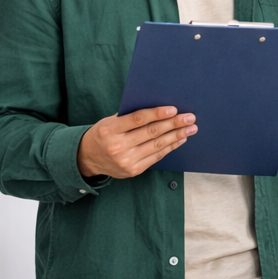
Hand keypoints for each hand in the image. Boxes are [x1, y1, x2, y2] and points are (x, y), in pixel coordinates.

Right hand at [77, 106, 196, 178]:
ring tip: (190, 128)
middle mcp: (118, 146)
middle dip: (174, 124)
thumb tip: (160, 107)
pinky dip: (170, 147)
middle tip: (190, 117)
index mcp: (110, 130)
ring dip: (177, 136)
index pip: (137, 119)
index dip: (157, 113)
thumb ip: (130, 116)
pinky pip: (156, 157)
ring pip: (157, 145)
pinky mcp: (133, 171)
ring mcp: (126, 161)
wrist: (87, 159)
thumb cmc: (104, 134)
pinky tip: (180, 139)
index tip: (174, 109)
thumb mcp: (110, 121)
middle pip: (151, 133)